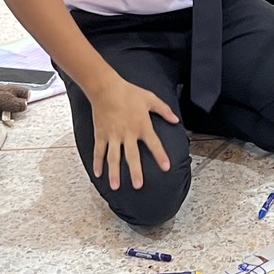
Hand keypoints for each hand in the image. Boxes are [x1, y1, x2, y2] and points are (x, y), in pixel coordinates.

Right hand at [90, 74, 178, 189]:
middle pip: (132, 156)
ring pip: (113, 157)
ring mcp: (113, 135)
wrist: (106, 87)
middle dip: (135, 171)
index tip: (166, 167)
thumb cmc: (129, 92)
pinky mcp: (101, 134)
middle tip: (138, 185)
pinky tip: (98, 174)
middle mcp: (128, 133)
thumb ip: (164, 110)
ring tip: (115, 186)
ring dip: (114, 172)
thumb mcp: (150, 99)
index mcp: (142, 125)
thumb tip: (176, 120)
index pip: (154, 144)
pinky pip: (99, 151)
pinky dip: (97, 163)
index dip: (160, 156)